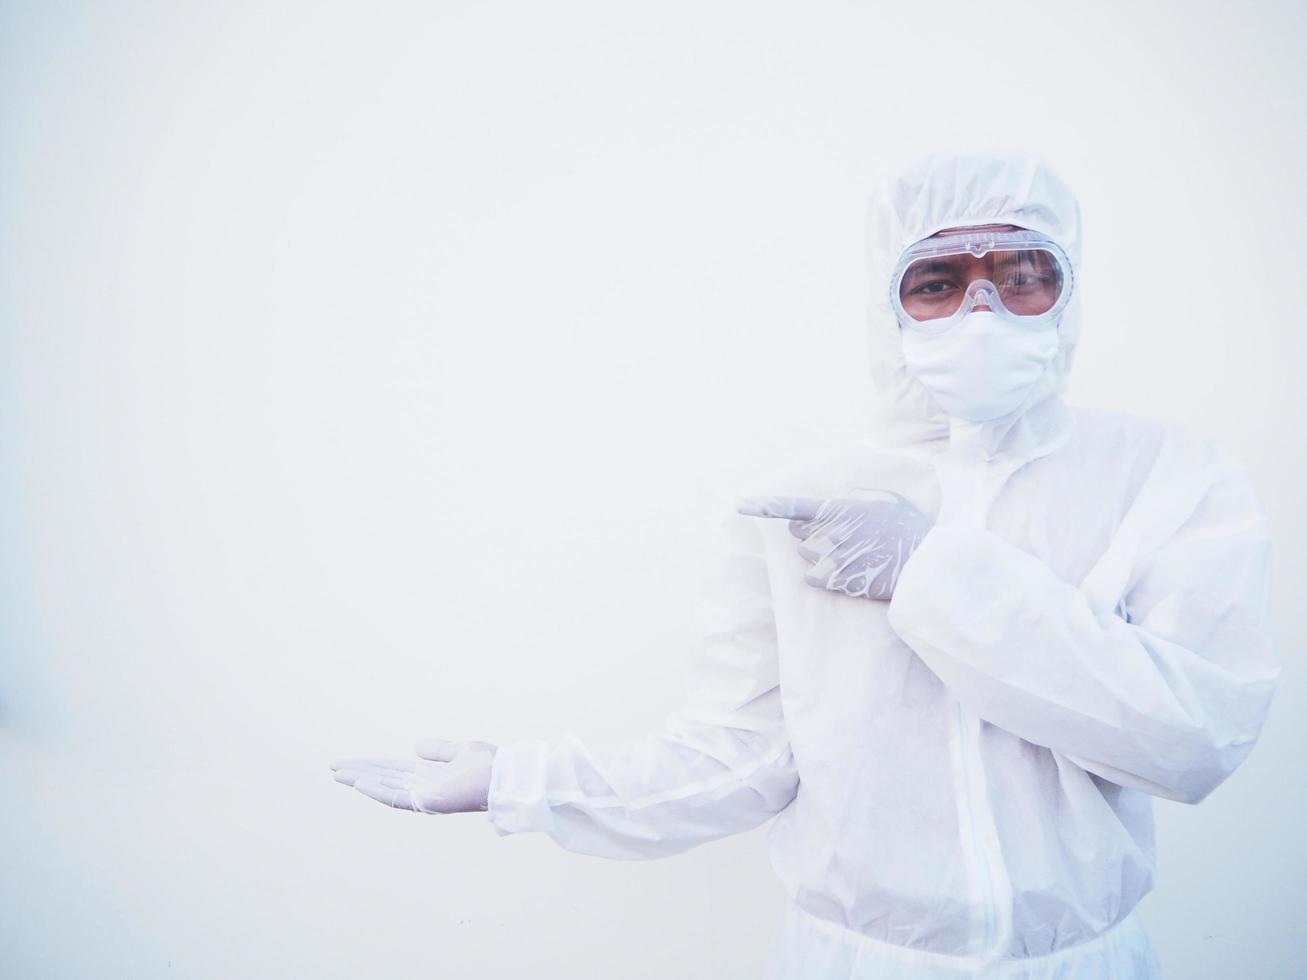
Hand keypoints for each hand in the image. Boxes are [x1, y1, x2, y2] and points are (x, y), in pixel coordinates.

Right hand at [330, 739, 498, 813]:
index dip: (371, 766)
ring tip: (337, 773)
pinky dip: (376, 790)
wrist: (507, 776)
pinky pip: (396, 798)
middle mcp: (423, 789)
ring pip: (384, 789)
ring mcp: (424, 798)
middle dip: (359, 773)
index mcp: (429, 777)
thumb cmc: (491, 766)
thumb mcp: (460, 751)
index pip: (392, 771)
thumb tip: (416, 747)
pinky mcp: (427, 803)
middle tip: (333, 767)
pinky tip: (359, 782)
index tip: (349, 761)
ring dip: (360, 781)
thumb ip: (438, 750)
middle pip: (383, 779)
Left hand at [737, 491, 931, 599]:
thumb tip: (836, 500)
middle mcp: (832, 533)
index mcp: (842, 508)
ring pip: (805, 556)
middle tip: (839, 537)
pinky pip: (812, 578)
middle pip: (798, 534)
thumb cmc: (908, 528)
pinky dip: (822, 576)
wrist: (925, 564)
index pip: (794, 505)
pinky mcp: (837, 581)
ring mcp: (834, 558)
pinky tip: (845, 572)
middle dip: (810, 533)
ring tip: (851, 556)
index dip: (764, 504)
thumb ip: (855, 496)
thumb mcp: (885, 500)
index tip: (738, 503)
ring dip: (819, 555)